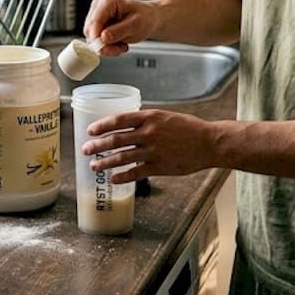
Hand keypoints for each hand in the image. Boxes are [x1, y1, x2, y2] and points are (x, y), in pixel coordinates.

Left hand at [82, 109, 219, 183]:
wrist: (209, 142)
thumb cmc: (189, 128)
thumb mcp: (166, 117)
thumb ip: (146, 121)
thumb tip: (126, 126)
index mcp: (150, 117)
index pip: (119, 119)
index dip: (102, 125)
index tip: (90, 130)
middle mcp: (149, 133)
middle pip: (116, 139)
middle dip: (97, 146)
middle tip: (86, 150)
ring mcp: (153, 151)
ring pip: (122, 157)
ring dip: (105, 162)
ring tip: (94, 166)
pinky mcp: (159, 166)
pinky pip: (135, 172)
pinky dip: (122, 176)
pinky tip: (113, 178)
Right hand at [83, 0, 159, 55]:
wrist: (149, 19)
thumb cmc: (145, 18)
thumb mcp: (136, 25)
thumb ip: (119, 31)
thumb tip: (103, 37)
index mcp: (108, 1)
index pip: (95, 20)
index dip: (96, 37)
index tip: (102, 49)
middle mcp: (99, 7)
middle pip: (90, 30)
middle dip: (104, 44)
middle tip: (121, 49)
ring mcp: (96, 16)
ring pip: (92, 38)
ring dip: (107, 47)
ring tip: (122, 45)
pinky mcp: (97, 26)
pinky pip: (96, 42)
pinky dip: (107, 47)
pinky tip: (119, 43)